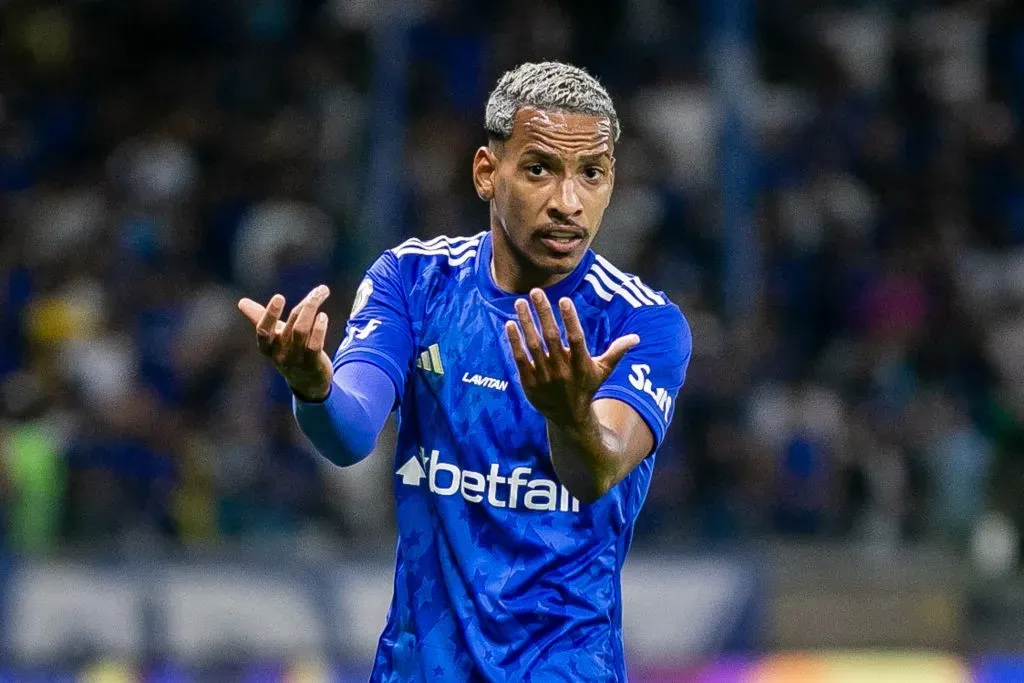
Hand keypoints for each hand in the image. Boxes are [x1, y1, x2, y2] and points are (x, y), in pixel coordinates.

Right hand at [238, 285, 333, 401]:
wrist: (307, 382)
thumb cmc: (288, 352)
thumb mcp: (274, 337)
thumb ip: (259, 319)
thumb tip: (241, 302)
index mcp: (268, 346)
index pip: (263, 331)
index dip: (270, 314)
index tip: (279, 297)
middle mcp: (280, 353)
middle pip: (291, 325)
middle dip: (306, 305)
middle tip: (318, 291)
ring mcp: (296, 360)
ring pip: (302, 332)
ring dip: (312, 312)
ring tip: (321, 296)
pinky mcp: (312, 364)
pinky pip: (314, 346)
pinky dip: (319, 330)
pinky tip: (323, 316)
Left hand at [505, 289, 638, 426]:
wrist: (569, 417)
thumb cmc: (587, 387)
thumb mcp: (603, 371)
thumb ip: (616, 352)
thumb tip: (636, 338)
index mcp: (581, 364)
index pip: (576, 339)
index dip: (571, 319)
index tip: (564, 299)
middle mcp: (562, 370)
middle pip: (551, 337)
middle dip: (543, 313)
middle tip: (536, 292)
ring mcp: (544, 376)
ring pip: (533, 345)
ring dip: (526, 322)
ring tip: (520, 302)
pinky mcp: (529, 382)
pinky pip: (520, 359)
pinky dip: (514, 341)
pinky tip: (510, 324)